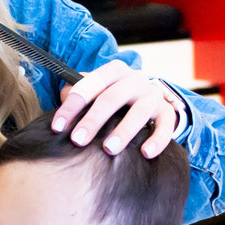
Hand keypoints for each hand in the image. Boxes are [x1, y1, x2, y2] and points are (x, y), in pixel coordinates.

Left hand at [50, 60, 183, 157]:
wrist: (150, 99)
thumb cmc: (115, 98)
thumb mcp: (98, 92)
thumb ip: (79, 95)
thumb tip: (62, 101)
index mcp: (114, 71)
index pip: (89, 84)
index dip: (72, 106)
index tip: (57, 127)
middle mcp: (135, 79)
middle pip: (112, 98)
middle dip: (93, 120)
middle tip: (78, 140)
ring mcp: (152, 95)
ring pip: (139, 112)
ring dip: (123, 131)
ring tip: (109, 149)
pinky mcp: (167, 111)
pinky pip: (166, 125)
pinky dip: (157, 139)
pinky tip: (146, 153)